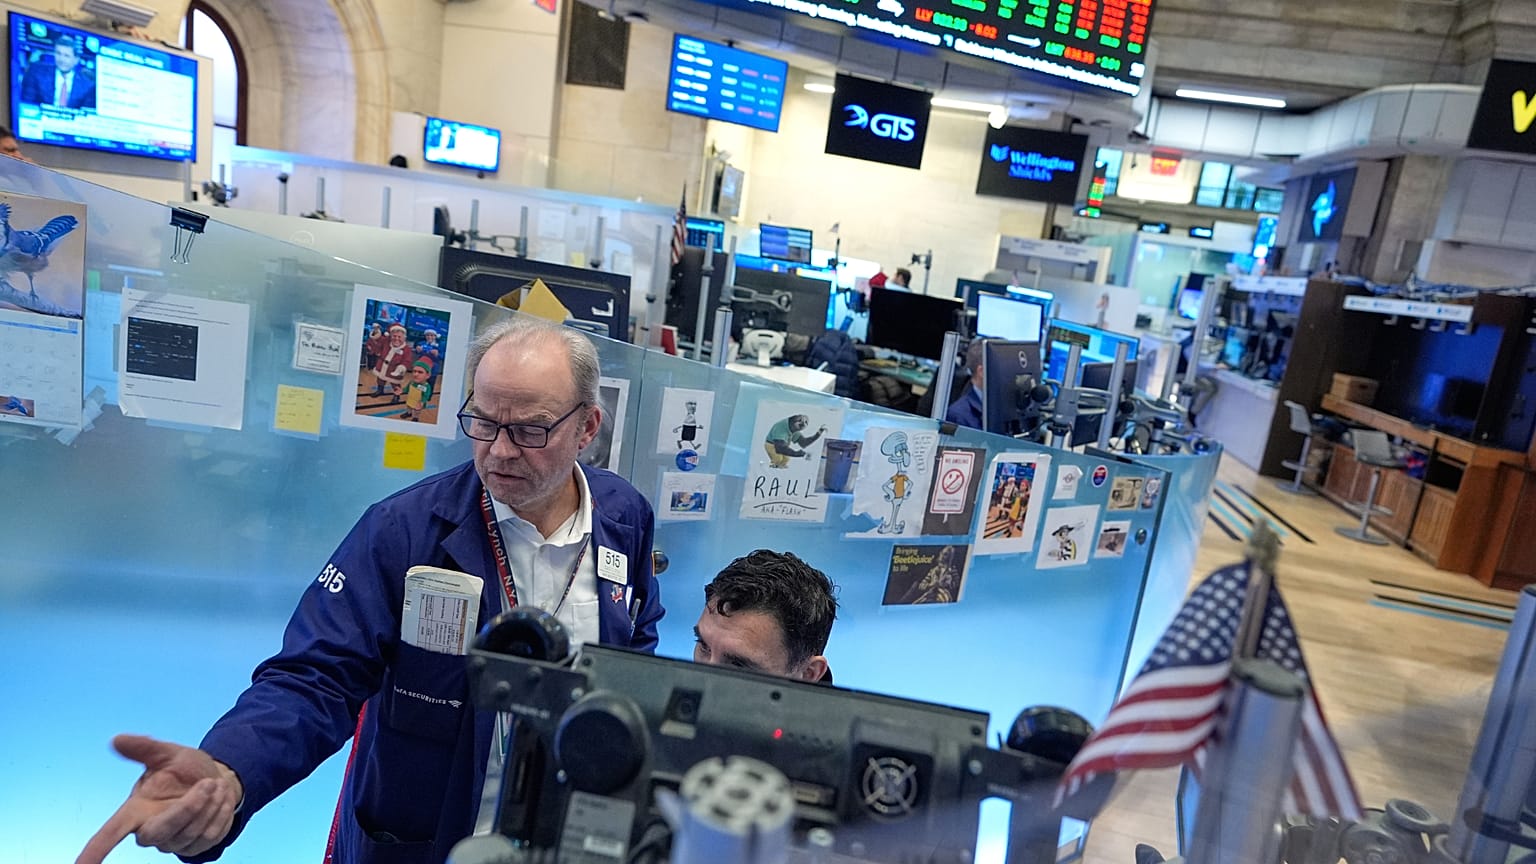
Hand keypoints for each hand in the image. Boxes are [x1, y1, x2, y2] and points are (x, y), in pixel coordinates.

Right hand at [77, 734, 242, 863]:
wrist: (217, 780)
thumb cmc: (186, 769)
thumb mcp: (168, 753)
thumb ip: (144, 748)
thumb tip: (117, 739)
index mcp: (136, 809)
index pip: (110, 832)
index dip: (95, 849)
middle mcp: (149, 830)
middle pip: (159, 832)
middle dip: (187, 807)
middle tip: (208, 783)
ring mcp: (171, 843)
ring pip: (191, 833)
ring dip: (210, 805)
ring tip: (214, 785)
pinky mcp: (193, 848)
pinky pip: (210, 837)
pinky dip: (220, 814)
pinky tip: (219, 800)